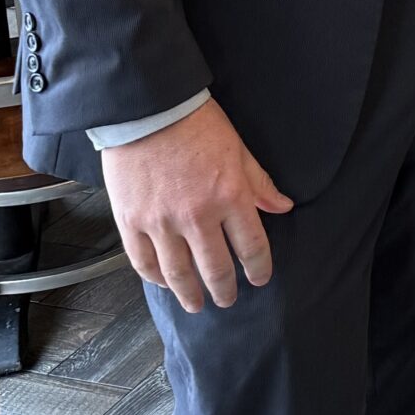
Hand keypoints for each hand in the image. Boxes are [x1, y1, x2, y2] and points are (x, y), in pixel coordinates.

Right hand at [100, 99, 292, 312]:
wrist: (147, 110)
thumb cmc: (197, 125)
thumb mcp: (239, 149)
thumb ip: (259, 183)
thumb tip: (283, 207)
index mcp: (230, 196)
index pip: (252, 246)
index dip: (259, 268)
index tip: (260, 278)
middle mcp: (197, 216)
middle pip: (216, 268)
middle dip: (225, 290)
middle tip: (228, 300)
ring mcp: (161, 223)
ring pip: (178, 274)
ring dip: (190, 294)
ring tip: (196, 304)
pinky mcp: (131, 223)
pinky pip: (144, 263)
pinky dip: (156, 278)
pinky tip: (165, 284)